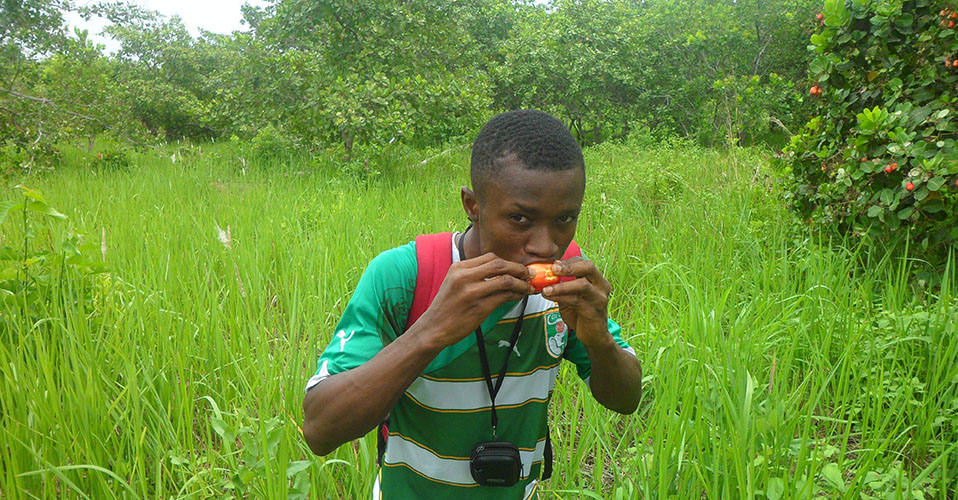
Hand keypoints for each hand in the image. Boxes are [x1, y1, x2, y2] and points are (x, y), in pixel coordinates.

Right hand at [416, 252, 533, 348]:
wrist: (433, 328)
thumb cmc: (446, 307)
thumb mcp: (453, 283)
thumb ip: (472, 274)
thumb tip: (500, 272)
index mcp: (459, 268)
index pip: (490, 257)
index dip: (507, 262)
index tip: (517, 268)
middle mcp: (464, 277)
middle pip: (500, 264)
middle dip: (518, 268)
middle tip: (530, 274)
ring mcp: (472, 293)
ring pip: (505, 280)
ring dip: (521, 283)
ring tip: (528, 287)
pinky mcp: (479, 308)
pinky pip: (504, 297)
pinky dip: (515, 295)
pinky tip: (519, 296)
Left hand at [540, 257, 611, 347]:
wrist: (594, 336)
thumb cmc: (581, 313)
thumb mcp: (571, 296)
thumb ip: (562, 286)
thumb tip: (543, 276)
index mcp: (597, 279)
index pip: (584, 263)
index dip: (569, 262)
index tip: (553, 263)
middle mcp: (602, 286)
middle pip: (588, 267)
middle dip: (569, 266)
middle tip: (553, 269)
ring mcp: (599, 298)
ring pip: (582, 285)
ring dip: (561, 285)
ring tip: (545, 288)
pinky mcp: (594, 311)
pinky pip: (576, 301)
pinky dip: (560, 297)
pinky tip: (548, 296)